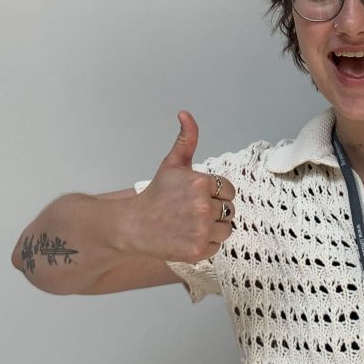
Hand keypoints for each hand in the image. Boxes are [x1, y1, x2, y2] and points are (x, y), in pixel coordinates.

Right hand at [127, 111, 235, 263]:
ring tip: (191, 224)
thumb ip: (186, 139)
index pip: (228, 190)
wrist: (134, 225)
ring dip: (213, 228)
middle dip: (214, 210)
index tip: (197, 197)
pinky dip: (206, 244)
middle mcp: (203, 207)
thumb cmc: (155, 194)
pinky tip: (188, 237)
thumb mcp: (172, 164)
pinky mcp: (198, 250)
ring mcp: (201, 230)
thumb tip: (185, 114)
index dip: (214, 193)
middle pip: (229, 210)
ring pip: (226, 229)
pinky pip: (217, 246)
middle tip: (192, 211)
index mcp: (201, 183)